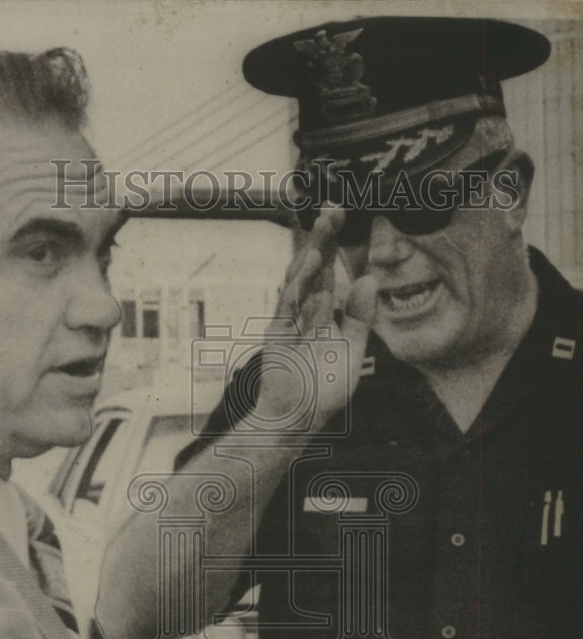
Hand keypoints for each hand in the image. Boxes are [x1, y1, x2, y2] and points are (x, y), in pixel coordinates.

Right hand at [254, 208, 376, 434]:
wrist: (296, 419)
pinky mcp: (277, 337)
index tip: (343, 215)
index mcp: (323, 312)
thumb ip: (360, 317)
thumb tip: (370, 280)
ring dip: (311, 260)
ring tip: (324, 235)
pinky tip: (313, 276)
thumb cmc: (323, 390)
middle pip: (313, 269)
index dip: (335, 244)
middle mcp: (305, 312)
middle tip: (332, 210)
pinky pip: (289, 311)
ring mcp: (289, 322)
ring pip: (299, 284)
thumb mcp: (351, 351)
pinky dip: (300, 294)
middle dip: (322, 240)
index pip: (331, 271)